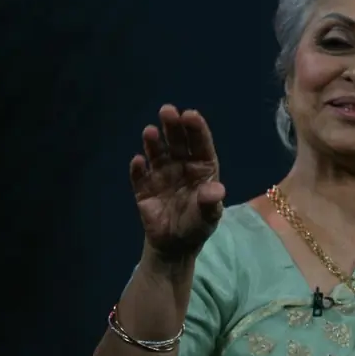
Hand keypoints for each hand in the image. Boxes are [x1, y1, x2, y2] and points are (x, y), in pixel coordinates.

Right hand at [130, 104, 225, 260]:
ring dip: (153, 141)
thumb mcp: (209, 217)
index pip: (200, 145)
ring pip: (157, 153)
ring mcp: (161, 175)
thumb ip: (211, 203)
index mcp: (202, 168)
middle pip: (177, 142)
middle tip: (167, 110)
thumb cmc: (197, 225)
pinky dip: (138, 169)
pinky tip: (138, 162)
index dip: (196, 129)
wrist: (175, 245)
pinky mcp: (144, 188)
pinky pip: (139, 176)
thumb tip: (216, 190)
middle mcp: (181, 166)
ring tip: (149, 131)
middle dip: (172, 126)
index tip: (190, 115)